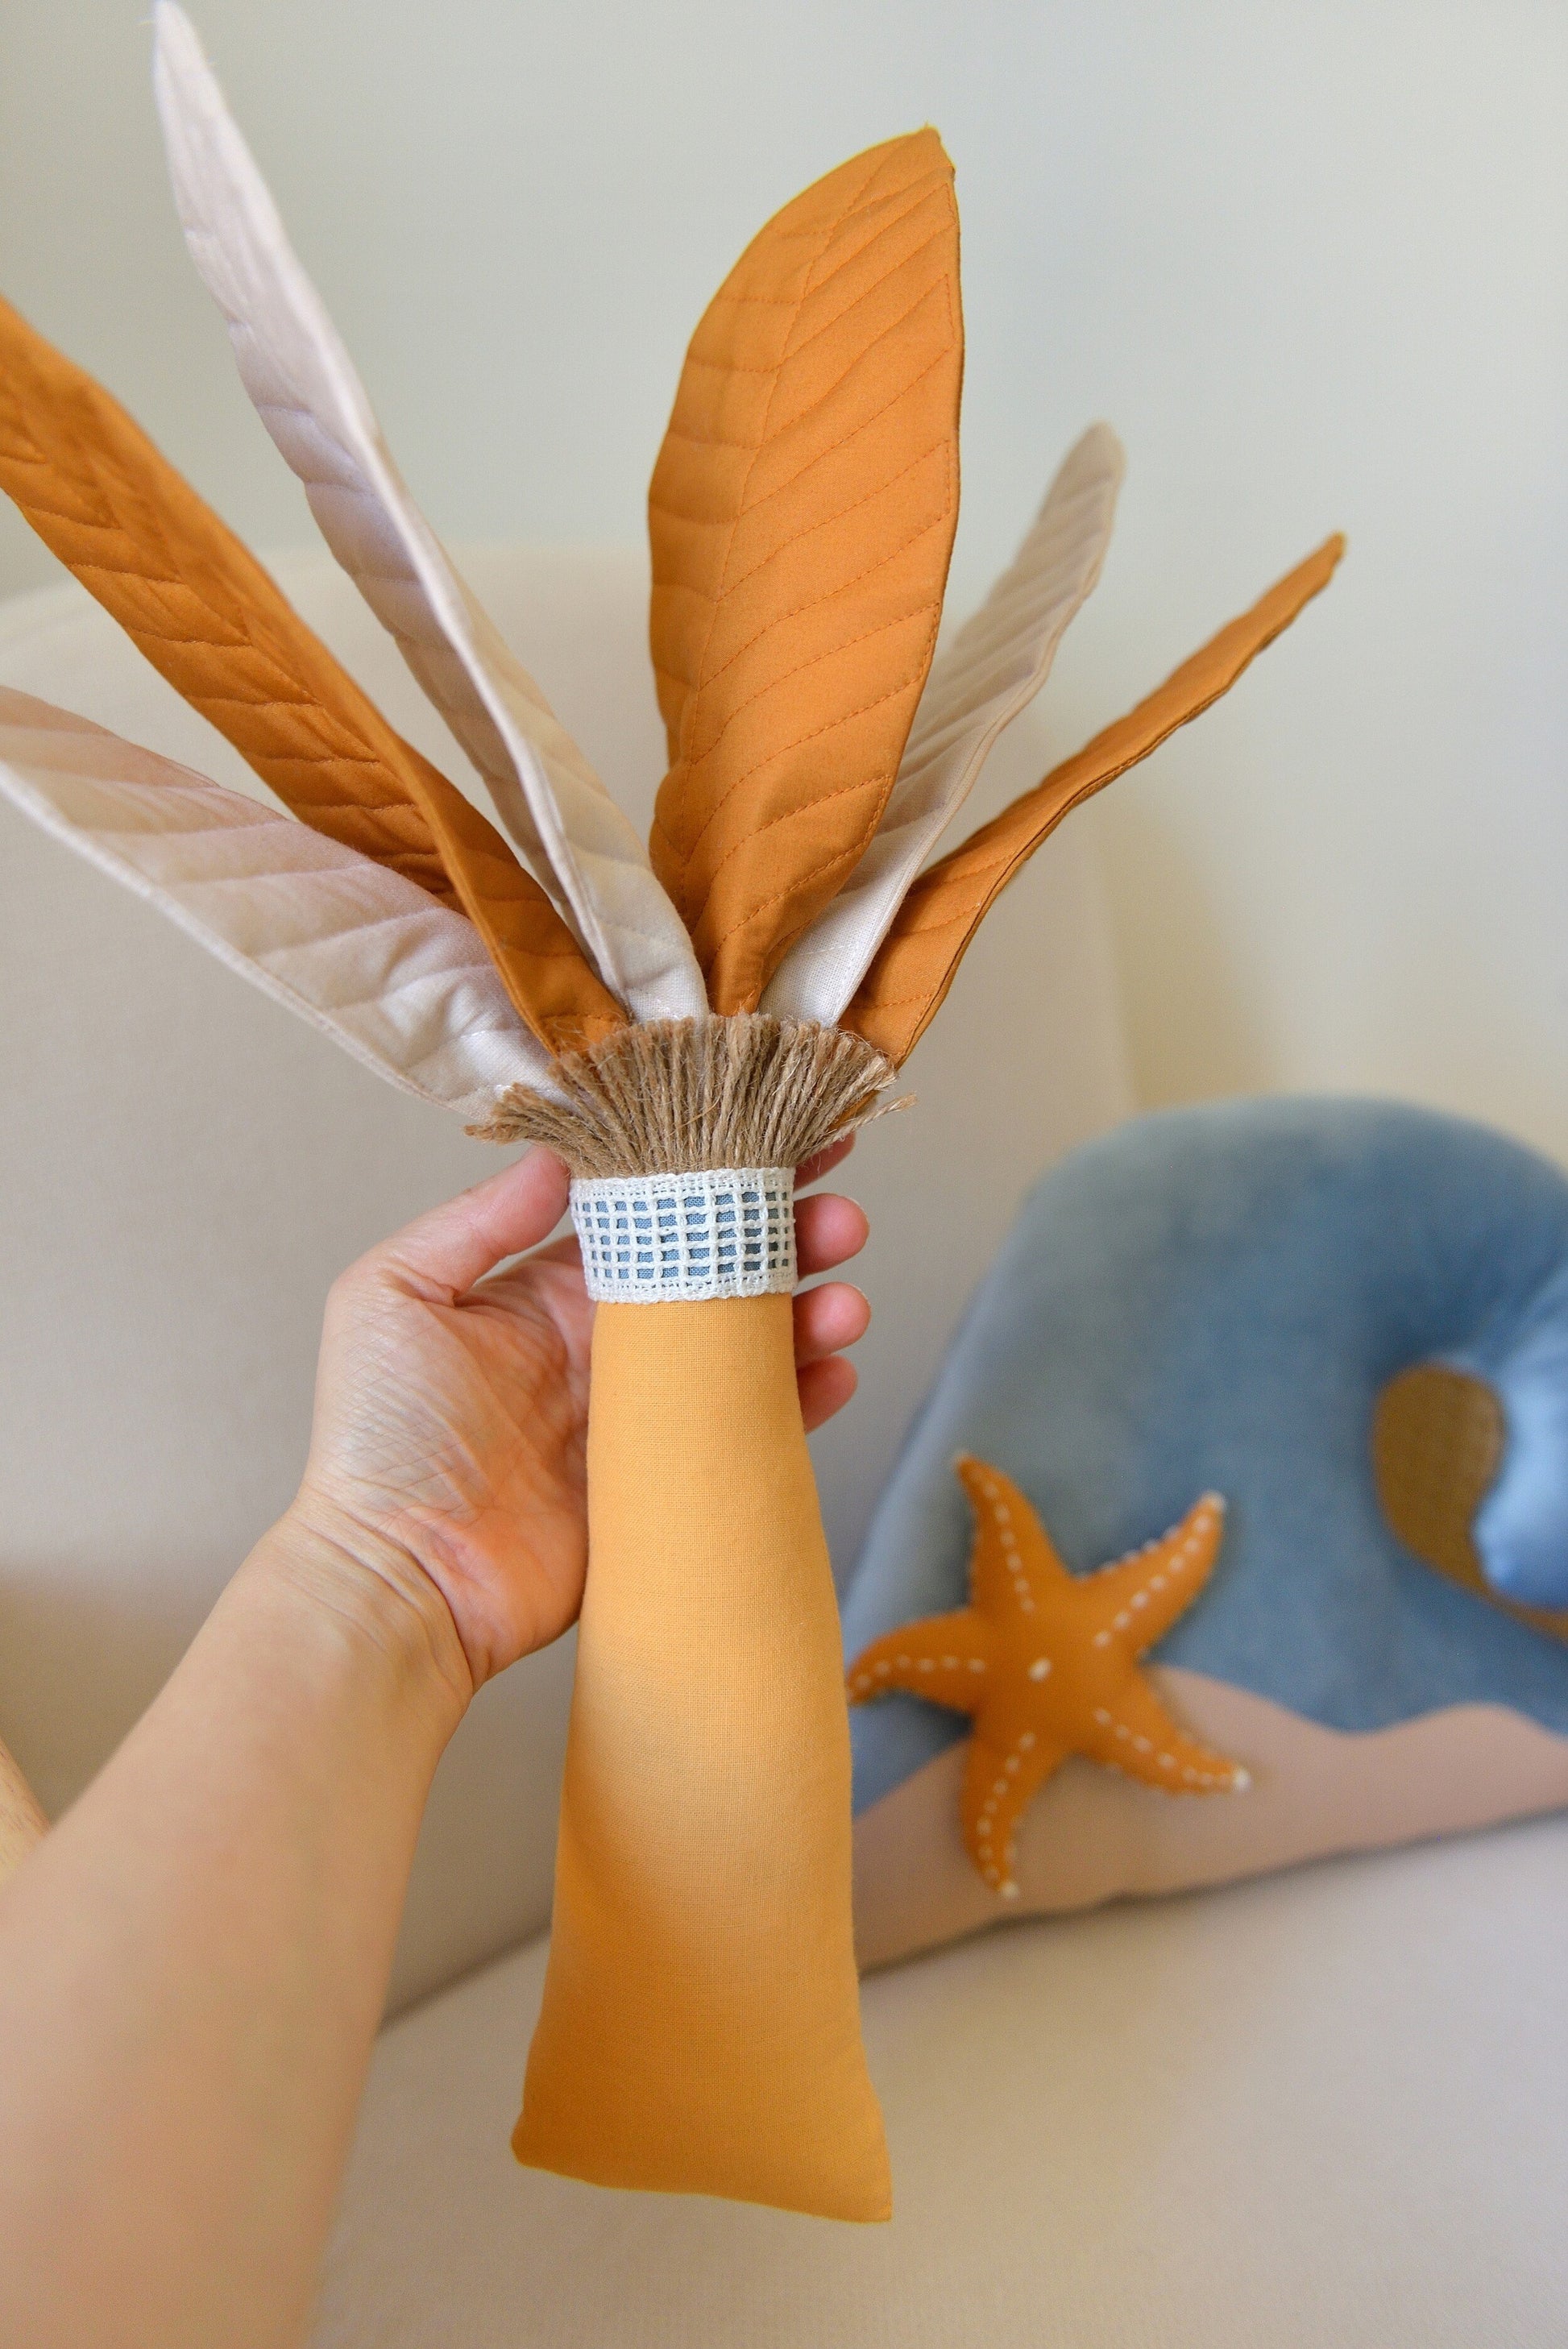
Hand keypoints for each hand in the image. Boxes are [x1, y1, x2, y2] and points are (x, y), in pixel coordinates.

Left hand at [284, 1143, 870, 1694]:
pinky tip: (835, 1366)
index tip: (766, 1129)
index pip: (642, 1213)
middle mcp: (604, 1344)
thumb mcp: (393, 1297)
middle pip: (712, 1270)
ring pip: (747, 1345)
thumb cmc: (376, 1440)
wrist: (399, 1581)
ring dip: (807, 1310)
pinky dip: (804, 1398)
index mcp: (546, 1292)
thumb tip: (559, 1152)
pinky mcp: (669, 1484)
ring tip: (847, 1292)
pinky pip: (751, 1432)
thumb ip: (475, 1220)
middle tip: (838, 1212)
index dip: (702, 1170)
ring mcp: (643, 1416)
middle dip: (781, 1233)